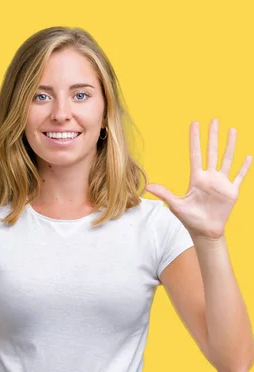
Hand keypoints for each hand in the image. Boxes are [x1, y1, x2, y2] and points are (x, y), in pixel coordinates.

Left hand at [146, 119, 251, 239]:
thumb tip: (147, 186)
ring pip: (227, 159)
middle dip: (213, 136)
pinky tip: (248, 157)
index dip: (195, 139)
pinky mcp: (232, 191)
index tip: (194, 124)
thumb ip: (164, 193)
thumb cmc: (189, 218)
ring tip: (232, 130)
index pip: (195, 154)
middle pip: (212, 152)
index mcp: (196, 178)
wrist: (204, 231)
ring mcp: (221, 183)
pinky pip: (239, 177)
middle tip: (214, 119)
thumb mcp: (176, 205)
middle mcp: (209, 177)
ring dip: (230, 145)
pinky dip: (244, 167)